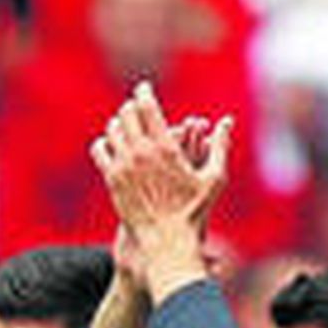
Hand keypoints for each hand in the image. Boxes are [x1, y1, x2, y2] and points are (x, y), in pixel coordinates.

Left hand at [91, 84, 231, 246]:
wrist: (164, 239)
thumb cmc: (193, 211)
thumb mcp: (214, 177)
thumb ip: (220, 145)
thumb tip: (227, 121)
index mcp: (164, 147)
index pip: (147, 107)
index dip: (143, 93)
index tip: (143, 88)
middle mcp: (140, 153)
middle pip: (127, 115)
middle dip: (131, 108)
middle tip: (134, 106)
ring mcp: (123, 167)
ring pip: (111, 131)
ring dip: (117, 124)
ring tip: (122, 124)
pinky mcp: (111, 180)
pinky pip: (100, 151)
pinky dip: (104, 143)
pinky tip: (109, 144)